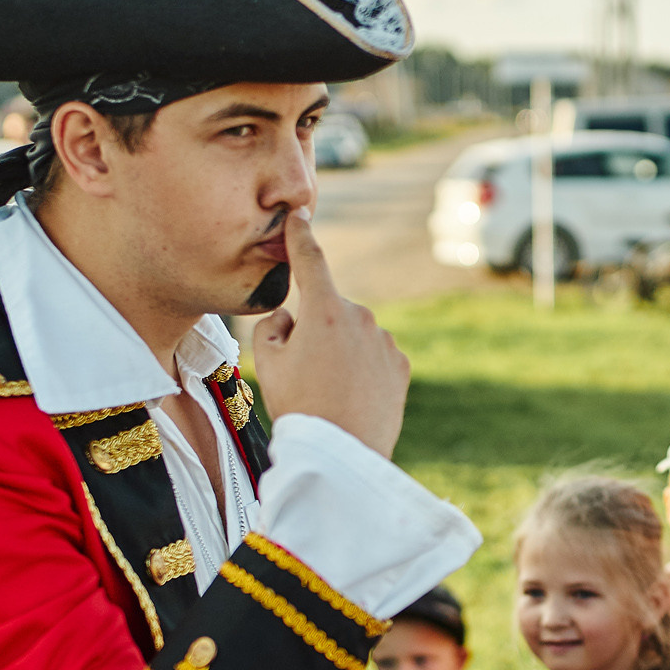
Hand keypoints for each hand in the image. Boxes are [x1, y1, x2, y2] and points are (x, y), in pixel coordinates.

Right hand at [249, 207, 409, 458]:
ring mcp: (385, 341)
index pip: (310, 260)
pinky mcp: (401, 366)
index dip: (301, 236)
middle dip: (316, 331)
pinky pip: (374, 357)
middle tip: (304, 375)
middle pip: (329, 312)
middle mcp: (361, 317)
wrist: (342, 455)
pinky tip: (352, 399)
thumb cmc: (299, 408)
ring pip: (353, 337)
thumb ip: (273, 327)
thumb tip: (291, 319)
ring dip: (341, 353)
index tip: (299, 215)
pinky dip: (362, 371)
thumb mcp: (268, 364)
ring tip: (329, 394)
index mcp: (324, 310)